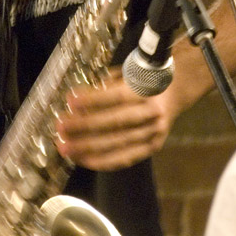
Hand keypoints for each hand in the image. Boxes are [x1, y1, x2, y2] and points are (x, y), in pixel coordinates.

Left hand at [55, 69, 180, 170]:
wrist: (175, 91)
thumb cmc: (142, 80)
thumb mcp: (126, 74)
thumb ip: (104, 87)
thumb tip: (75, 102)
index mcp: (146, 90)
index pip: (116, 97)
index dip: (92, 100)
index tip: (70, 101)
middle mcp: (152, 112)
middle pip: (115, 122)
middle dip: (84, 127)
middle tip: (60, 128)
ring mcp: (154, 132)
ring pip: (118, 143)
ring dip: (88, 147)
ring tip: (65, 148)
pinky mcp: (153, 147)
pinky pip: (126, 158)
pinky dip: (103, 161)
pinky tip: (83, 160)